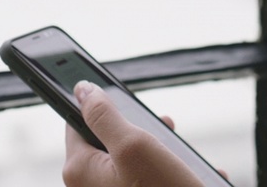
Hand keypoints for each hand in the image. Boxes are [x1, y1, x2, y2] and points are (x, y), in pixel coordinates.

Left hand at [62, 81, 206, 186]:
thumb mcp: (134, 144)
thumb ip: (105, 115)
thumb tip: (82, 90)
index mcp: (79, 170)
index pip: (77, 122)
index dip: (100, 106)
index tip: (124, 100)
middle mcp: (90, 186)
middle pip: (109, 140)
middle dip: (139, 131)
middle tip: (163, 130)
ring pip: (133, 160)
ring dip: (160, 152)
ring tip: (181, 156)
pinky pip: (148, 180)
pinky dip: (170, 173)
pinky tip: (189, 175)